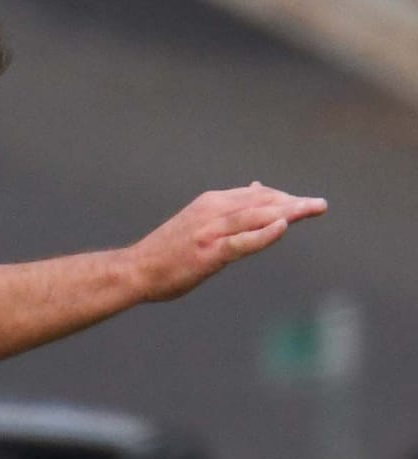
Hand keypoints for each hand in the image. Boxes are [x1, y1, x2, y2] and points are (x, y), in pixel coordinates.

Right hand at [130, 183, 327, 301]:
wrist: (137, 269)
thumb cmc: (169, 251)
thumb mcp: (200, 221)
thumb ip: (229, 210)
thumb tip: (258, 190)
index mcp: (211, 202)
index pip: (256, 195)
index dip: (283, 198)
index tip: (305, 203)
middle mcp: (213, 211)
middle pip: (261, 202)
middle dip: (293, 202)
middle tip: (320, 205)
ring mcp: (211, 231)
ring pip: (256, 216)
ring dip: (288, 211)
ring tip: (312, 209)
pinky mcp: (209, 252)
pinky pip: (242, 241)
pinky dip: (263, 233)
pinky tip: (283, 227)